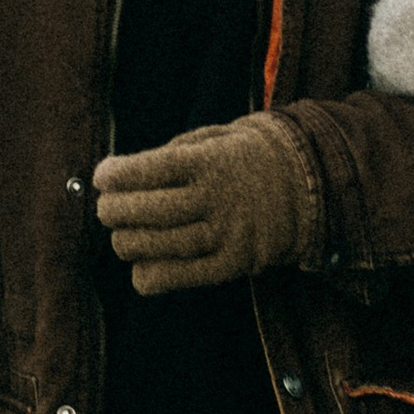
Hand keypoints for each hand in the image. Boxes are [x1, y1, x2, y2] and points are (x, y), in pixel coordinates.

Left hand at [94, 109, 323, 292]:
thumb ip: (172, 153)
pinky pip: (177, 276)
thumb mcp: (216, 137)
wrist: (311, 186)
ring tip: (123, 234)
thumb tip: (121, 176)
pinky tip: (141, 264)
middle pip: (146, 211)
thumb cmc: (249, 157)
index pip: (149, 169)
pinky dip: (149, 274)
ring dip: (126, 241)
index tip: (103, 176)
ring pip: (155, 246)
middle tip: (108, 207)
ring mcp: (225, 234)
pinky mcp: (231, 264)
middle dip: (113, 210)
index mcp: (212, 161)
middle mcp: (218, 199)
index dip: (116, 174)